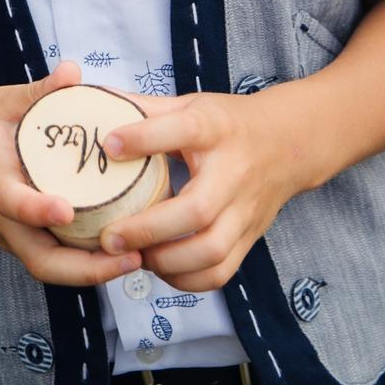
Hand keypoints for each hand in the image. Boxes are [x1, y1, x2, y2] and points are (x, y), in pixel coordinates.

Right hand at [0, 64, 145, 287]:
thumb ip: (38, 91)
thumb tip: (73, 72)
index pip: (10, 201)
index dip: (35, 210)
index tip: (65, 210)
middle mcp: (2, 216)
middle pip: (40, 261)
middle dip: (86, 269)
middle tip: (130, 256)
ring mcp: (11, 234)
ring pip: (49, 268)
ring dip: (92, 272)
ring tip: (137, 258)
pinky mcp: (22, 239)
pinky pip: (54, 260)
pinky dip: (86, 264)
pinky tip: (122, 252)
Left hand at [96, 89, 317, 293]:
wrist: (291, 143)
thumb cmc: (229, 124)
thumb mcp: (191, 105)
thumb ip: (143, 110)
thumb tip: (92, 105)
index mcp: (216, 130)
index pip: (184, 130)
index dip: (145, 138)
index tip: (109, 145)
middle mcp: (234, 173)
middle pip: (197, 210)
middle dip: (148, 229)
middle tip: (110, 237)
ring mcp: (245, 210)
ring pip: (212, 250)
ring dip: (166, 261)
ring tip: (133, 255)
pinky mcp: (250, 237)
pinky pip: (221, 271)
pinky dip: (187, 279)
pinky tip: (161, 268)